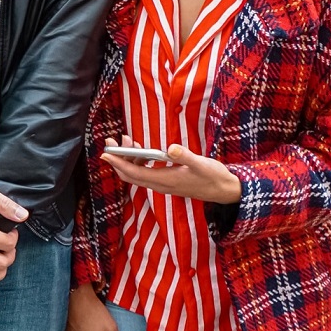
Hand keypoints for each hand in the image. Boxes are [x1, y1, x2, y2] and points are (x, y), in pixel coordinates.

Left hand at [99, 136, 240, 203]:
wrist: (225, 190)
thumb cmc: (213, 176)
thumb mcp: (201, 164)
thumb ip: (185, 156)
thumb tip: (171, 148)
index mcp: (165, 180)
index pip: (133, 173)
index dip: (117, 163)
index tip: (105, 153)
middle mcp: (160, 185)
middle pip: (129, 174)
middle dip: (117, 158)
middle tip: (111, 140)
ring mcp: (162, 184)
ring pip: (136, 173)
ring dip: (128, 157)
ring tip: (126, 139)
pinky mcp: (166, 181)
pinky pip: (144, 172)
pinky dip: (138, 160)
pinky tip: (141, 150)